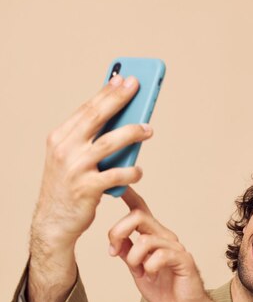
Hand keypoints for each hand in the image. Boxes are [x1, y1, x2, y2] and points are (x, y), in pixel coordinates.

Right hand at [26, 75, 152, 301]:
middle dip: (119, 99)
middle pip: (97, 117)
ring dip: (132, 133)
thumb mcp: (71, 160)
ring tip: (148, 129)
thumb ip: (89, 143)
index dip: (106, 93)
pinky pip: (116, 175)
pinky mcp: (86, 188)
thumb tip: (121, 123)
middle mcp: (65, 149)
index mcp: (60, 138)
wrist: (53, 222)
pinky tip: (139, 171)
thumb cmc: (68, 189)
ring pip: (109, 143)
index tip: (124, 79)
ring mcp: (75, 168)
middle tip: (139, 87)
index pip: (86, 109)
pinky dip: (130, 172)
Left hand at [108, 187, 212, 301]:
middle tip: (113, 251)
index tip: (115, 187)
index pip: (140, 209)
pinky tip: (151, 275)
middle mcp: (165, 237)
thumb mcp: (138, 271)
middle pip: (138, 216)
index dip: (128, 195)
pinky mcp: (183, 260)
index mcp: (153, 236)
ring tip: (139, 271)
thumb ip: (129, 254)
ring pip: (145, 240)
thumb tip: (116, 240)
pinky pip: (160, 255)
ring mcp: (175, 247)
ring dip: (133, 258)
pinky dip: (149, 267)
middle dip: (118, 232)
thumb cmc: (165, 290)